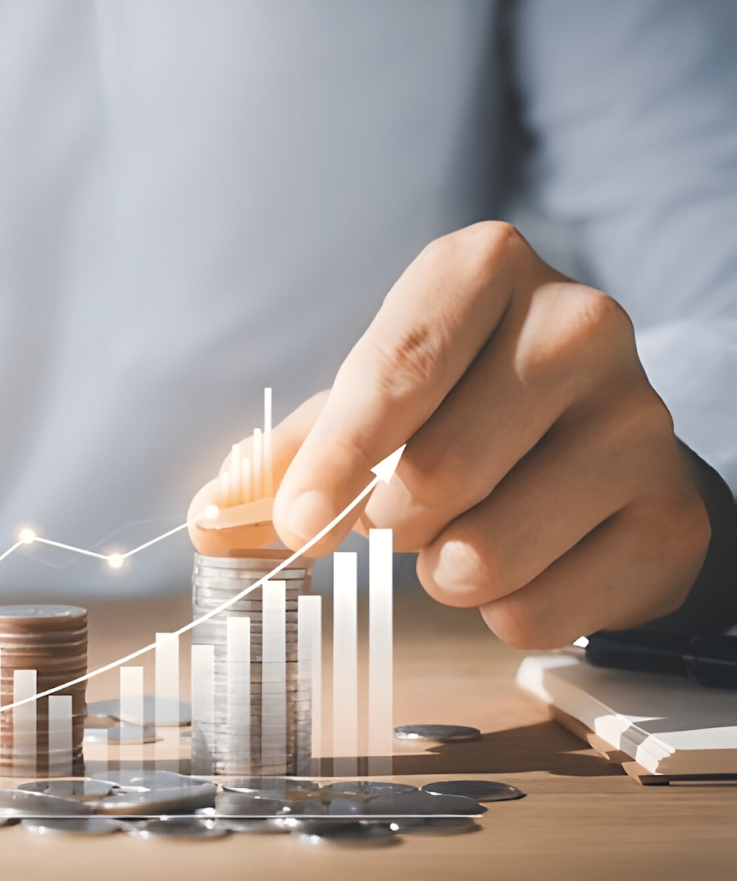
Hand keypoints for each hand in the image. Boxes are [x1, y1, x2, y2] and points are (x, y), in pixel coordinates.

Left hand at [190, 222, 708, 648]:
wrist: (590, 448)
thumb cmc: (453, 408)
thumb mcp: (362, 407)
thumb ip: (279, 458)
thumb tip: (209, 515)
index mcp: (486, 269)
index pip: (396, 366)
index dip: (337, 458)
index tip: (297, 524)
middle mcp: (580, 325)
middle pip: (439, 467)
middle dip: (390, 519)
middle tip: (397, 516)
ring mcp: (640, 418)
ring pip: (487, 549)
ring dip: (442, 571)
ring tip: (457, 537)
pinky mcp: (671, 515)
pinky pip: (540, 608)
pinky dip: (501, 611)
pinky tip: (524, 563)